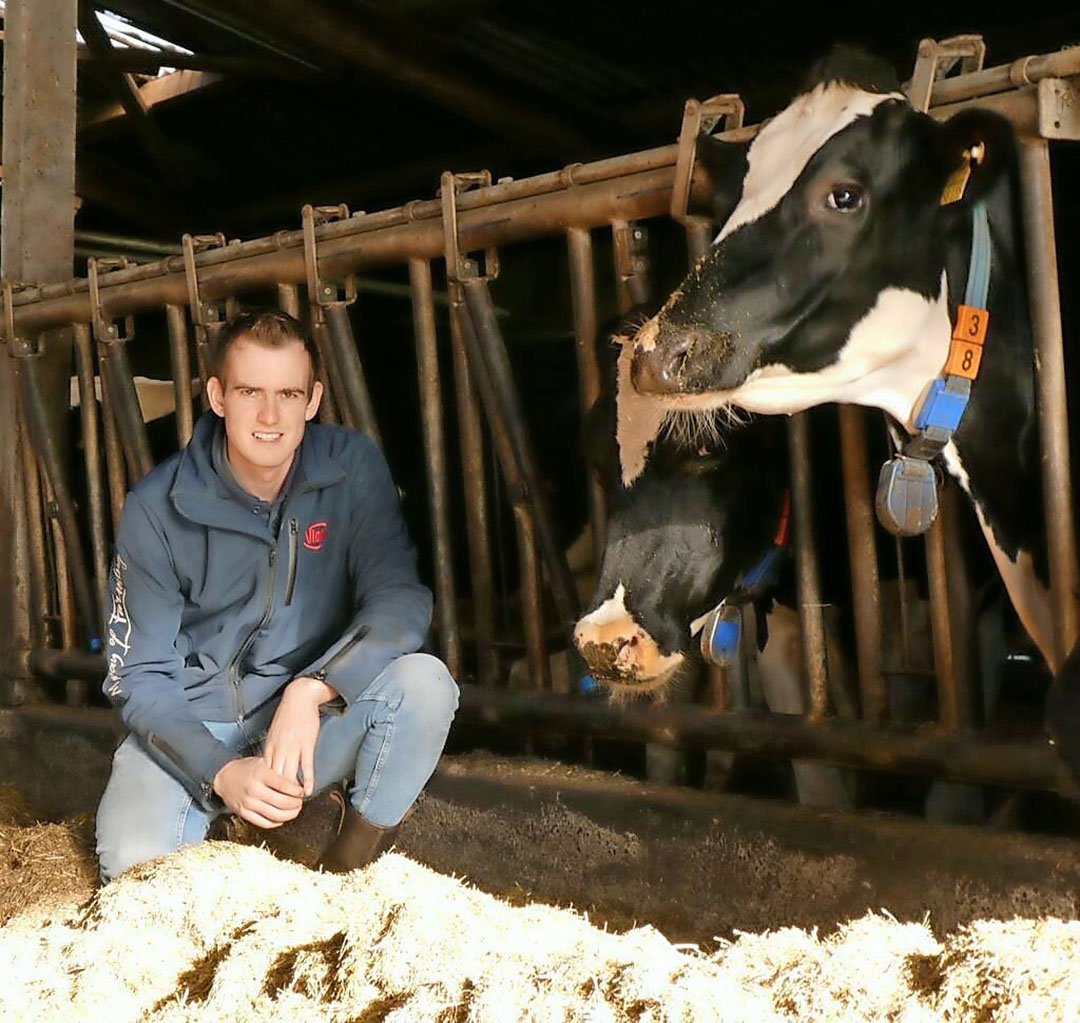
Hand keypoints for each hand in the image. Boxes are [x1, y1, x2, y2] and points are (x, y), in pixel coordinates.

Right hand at [212, 756, 303, 828]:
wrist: (223, 777)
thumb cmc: (246, 769)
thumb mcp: (262, 762)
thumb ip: (278, 771)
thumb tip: (297, 781)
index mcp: (261, 774)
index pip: (284, 785)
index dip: (297, 791)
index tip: (302, 791)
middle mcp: (254, 789)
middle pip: (282, 802)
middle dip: (296, 804)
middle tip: (300, 802)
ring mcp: (248, 803)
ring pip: (275, 815)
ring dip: (289, 815)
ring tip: (295, 811)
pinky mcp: (244, 813)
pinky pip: (264, 822)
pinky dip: (276, 822)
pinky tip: (282, 818)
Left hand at [262, 676, 338, 795]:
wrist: (299, 698)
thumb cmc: (288, 715)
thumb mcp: (275, 733)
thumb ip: (273, 749)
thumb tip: (270, 765)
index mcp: (270, 747)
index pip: (265, 774)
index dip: (267, 789)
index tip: (268, 800)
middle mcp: (278, 750)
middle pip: (275, 778)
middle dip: (278, 794)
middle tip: (282, 809)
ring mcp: (292, 748)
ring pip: (289, 775)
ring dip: (291, 792)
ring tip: (295, 805)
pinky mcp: (306, 745)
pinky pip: (306, 767)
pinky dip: (307, 780)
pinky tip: (308, 790)